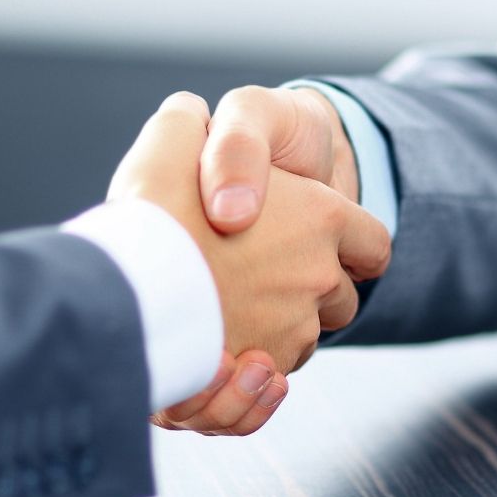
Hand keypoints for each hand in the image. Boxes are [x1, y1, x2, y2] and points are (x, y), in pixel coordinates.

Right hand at [109, 92, 388, 430]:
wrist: (125, 287)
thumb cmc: (154, 208)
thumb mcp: (174, 138)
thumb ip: (192, 123)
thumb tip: (192, 116)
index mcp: (320, 216)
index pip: (371, 241)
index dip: (354, 245)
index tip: (330, 247)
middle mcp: (318, 277)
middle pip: (340, 296)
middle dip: (311, 291)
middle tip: (259, 275)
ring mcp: (294, 331)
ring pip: (304, 339)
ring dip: (278, 329)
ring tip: (228, 311)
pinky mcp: (261, 376)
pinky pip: (274, 380)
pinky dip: (256, 373)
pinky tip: (221, 351)